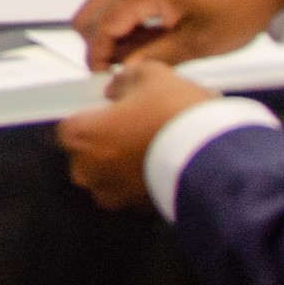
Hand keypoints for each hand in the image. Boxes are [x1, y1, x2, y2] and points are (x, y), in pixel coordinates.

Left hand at [56, 59, 219, 210]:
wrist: (212, 157)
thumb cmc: (173, 114)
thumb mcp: (149, 75)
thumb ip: (124, 79)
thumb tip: (115, 88)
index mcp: (80, 136)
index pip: (71, 123)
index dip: (93, 114)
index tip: (113, 108)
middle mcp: (87, 171)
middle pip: (89, 149)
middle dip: (109, 137)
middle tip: (139, 122)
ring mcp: (110, 194)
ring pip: (110, 170)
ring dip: (125, 158)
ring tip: (157, 140)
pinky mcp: (136, 209)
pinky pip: (131, 187)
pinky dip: (141, 175)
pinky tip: (165, 158)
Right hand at [69, 0, 283, 70]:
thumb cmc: (240, 3)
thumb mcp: (197, 44)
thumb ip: (151, 60)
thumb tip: (121, 74)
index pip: (98, 28)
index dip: (98, 59)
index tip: (106, 80)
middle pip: (87, 15)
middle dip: (100, 46)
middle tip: (127, 68)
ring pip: (99, 8)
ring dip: (112, 34)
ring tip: (147, 52)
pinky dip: (123, 22)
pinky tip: (151, 36)